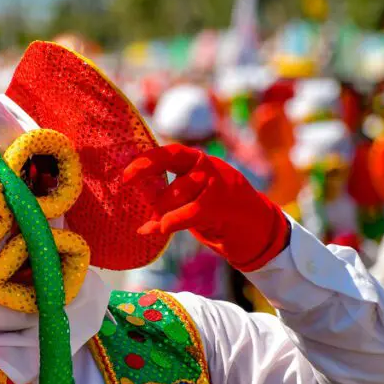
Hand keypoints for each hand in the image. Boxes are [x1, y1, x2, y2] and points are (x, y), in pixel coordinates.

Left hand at [123, 144, 289, 270]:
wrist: (259, 230)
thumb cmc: (220, 216)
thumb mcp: (193, 201)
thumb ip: (169, 199)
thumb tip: (140, 209)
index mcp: (199, 162)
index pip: (169, 153)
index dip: (146, 160)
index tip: (125, 174)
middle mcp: (208, 167)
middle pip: (171, 168)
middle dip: (152, 188)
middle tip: (141, 202)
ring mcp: (217, 183)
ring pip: (178, 191)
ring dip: (163, 210)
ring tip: (158, 224)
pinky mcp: (222, 204)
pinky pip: (190, 211)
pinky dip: (171, 221)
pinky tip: (159, 229)